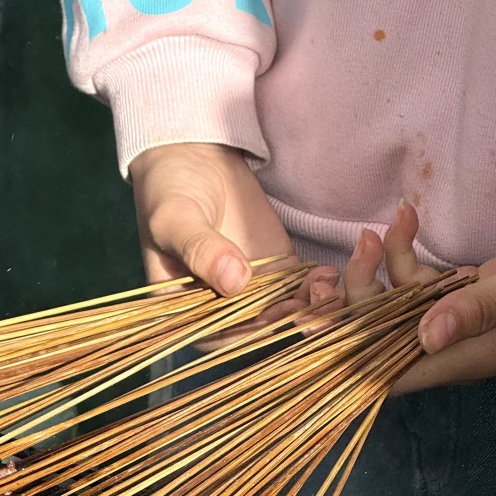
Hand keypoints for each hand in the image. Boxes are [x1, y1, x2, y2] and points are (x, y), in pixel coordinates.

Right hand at [130, 144, 339, 336]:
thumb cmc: (168, 192)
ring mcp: (251, 291)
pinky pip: (299, 290)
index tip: (279, 315)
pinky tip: (327, 275)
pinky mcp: (275, 272)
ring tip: (324, 285)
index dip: (252, 333)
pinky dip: (316, 289)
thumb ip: (201, 249)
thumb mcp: (175, 219)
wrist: (192, 159)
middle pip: (259, 330)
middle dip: (290, 322)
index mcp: (185, 310)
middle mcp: (220, 309)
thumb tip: (234, 282)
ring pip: (285, 314)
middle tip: (313, 302)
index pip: (220, 336)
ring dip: (310, 308)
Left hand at [339, 202, 495, 393]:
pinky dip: (403, 252)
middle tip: (361, 246)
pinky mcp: (453, 299)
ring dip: (377, 266)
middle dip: (359, 294)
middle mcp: (449, 347)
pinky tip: (407, 218)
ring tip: (381, 229)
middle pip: (379, 334)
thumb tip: (425, 338)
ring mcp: (448, 322)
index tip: (308, 329)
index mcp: (463, 358)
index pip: (389, 371)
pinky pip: (413, 282)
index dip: (346, 354)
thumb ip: (474, 310)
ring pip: (390, 304)